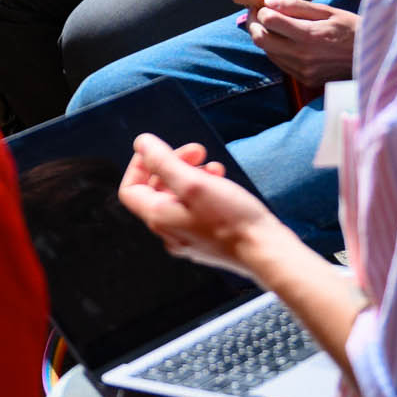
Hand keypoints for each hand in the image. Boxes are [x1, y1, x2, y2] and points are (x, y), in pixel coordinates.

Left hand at [119, 133, 285, 276]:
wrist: (266, 253)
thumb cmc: (232, 220)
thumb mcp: (194, 183)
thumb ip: (163, 161)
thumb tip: (141, 143)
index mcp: (159, 218)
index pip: (130, 189)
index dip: (141, 165)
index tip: (161, 149)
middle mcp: (169, 232)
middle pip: (156, 191)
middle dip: (173, 164)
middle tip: (198, 151)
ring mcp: (189, 239)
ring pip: (179, 198)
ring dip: (192, 175)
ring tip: (214, 167)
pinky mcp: (209, 241)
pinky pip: (197, 210)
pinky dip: (205, 191)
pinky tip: (222, 183)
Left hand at [244, 0, 360, 86]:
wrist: (374, 59)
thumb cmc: (353, 29)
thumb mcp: (328, 11)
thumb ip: (297, 6)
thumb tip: (269, 2)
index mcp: (309, 35)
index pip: (268, 21)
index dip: (262, 10)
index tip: (265, 4)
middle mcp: (303, 56)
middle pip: (260, 39)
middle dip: (255, 24)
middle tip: (260, 14)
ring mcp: (303, 70)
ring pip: (268, 52)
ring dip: (265, 37)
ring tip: (274, 25)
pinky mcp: (305, 79)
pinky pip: (280, 63)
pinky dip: (277, 50)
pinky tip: (287, 40)